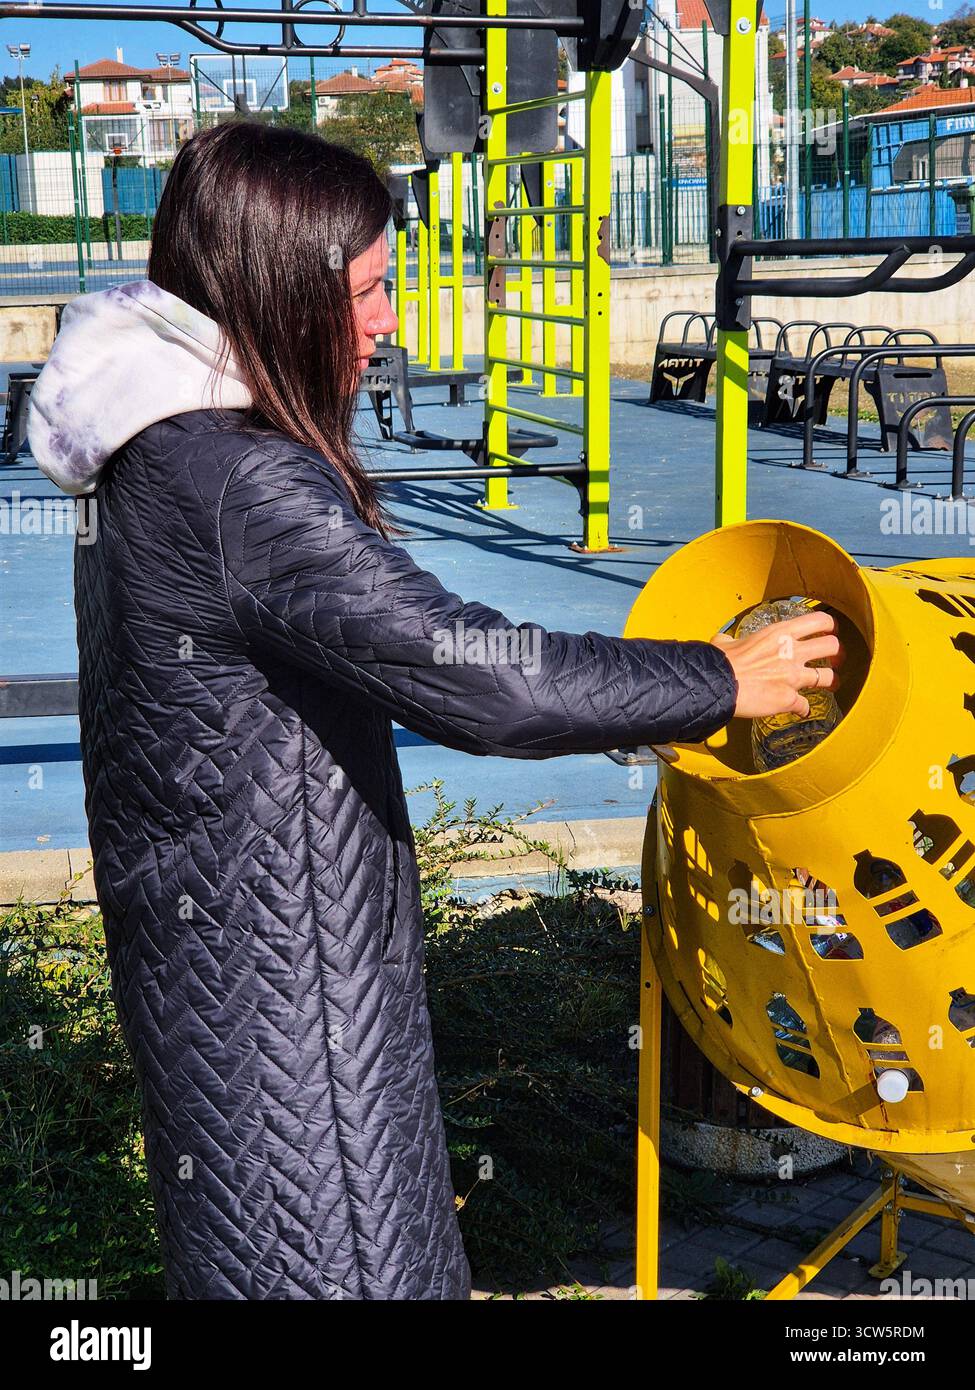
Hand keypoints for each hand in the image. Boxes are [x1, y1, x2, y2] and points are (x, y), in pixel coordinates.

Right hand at [711, 610, 841, 720]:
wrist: (718, 684)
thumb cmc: (721, 662)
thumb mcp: (725, 641)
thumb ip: (730, 640)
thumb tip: (723, 641)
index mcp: (780, 633)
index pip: (819, 621)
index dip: (829, 626)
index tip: (829, 631)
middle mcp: (792, 652)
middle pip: (833, 646)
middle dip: (838, 653)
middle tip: (835, 658)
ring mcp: (793, 677)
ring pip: (829, 677)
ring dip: (832, 681)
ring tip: (831, 684)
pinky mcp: (789, 699)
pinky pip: (804, 706)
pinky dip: (802, 709)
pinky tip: (799, 710)